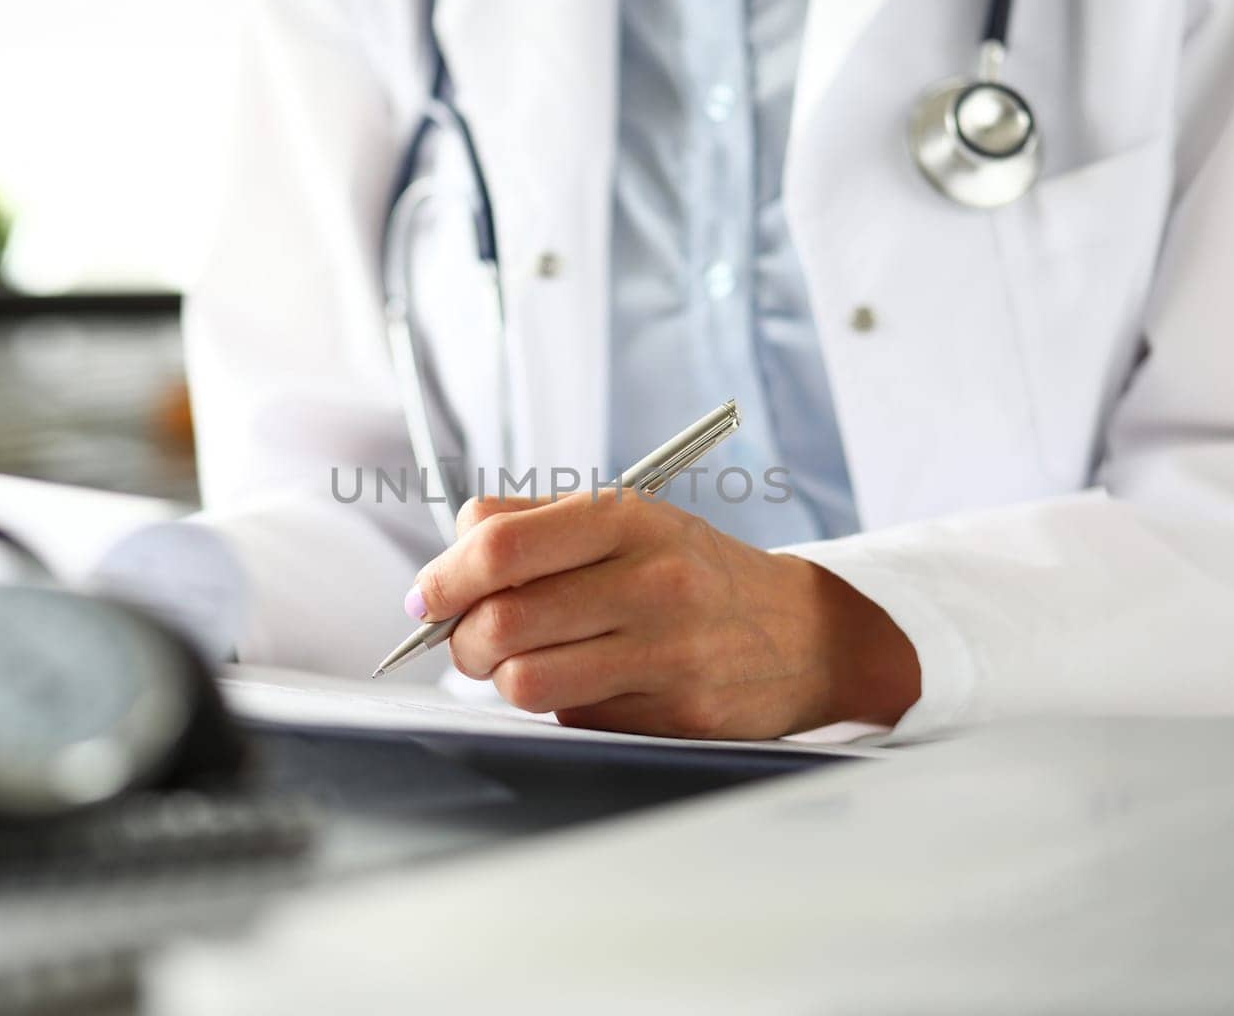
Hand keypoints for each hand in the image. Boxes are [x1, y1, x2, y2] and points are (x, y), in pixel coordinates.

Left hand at [405, 492, 920, 738]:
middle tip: (473, 639)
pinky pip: (570, 716)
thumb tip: (446, 560)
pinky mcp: (673, 712)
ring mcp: (665, 651)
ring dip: (504, 679)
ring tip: (522, 662)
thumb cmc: (693, 571)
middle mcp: (649, 580)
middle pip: (500, 622)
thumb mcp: (627, 519)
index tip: (428, 598)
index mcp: (626, 518)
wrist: (804, 633)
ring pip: (524, 681)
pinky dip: (560, 703)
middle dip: (465, 640)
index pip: (499, 547)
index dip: (443, 579)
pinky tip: (590, 681)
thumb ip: (530, 522)